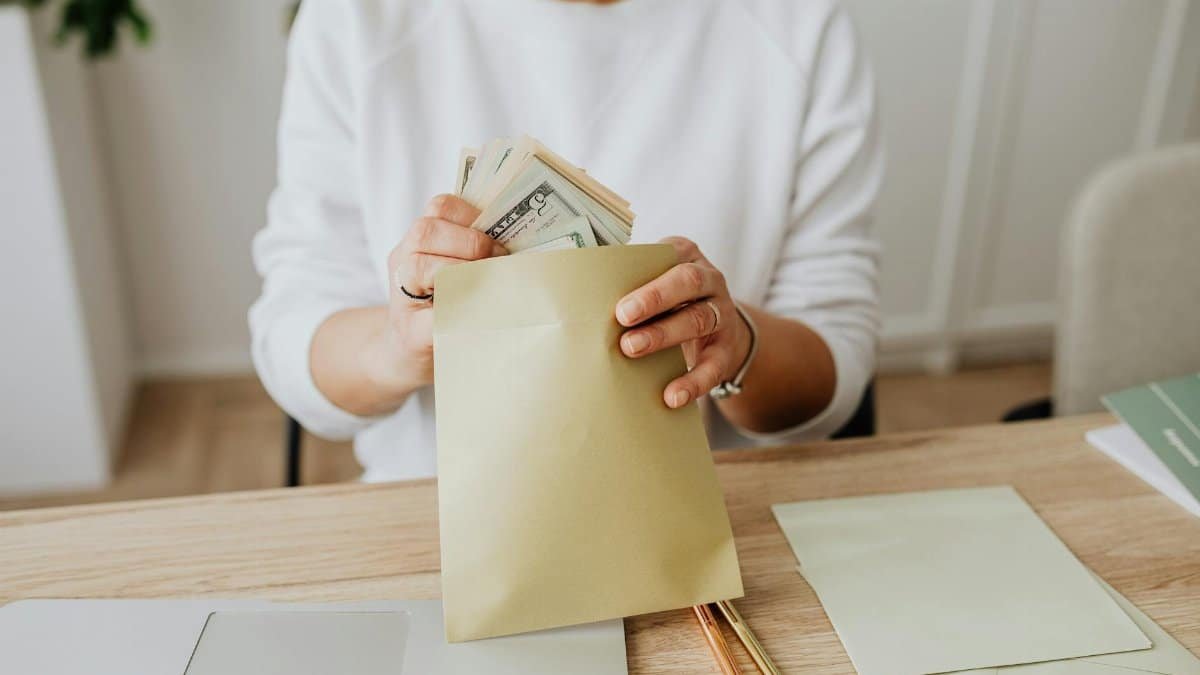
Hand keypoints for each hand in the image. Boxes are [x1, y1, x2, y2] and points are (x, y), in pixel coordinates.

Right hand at [369, 194, 506, 389]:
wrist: (408, 355)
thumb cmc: (444, 308)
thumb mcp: (455, 271)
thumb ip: (478, 253)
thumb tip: (528, 242)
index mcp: (419, 241)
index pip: (440, 207)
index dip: (472, 215)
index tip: (499, 237)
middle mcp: (403, 261)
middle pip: (425, 231)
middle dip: (470, 242)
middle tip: (497, 261)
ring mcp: (402, 297)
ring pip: (419, 265)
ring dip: (461, 271)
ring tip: (485, 284)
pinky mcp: (411, 333)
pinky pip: (433, 316)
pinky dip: (460, 312)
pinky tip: (481, 314)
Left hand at [616, 237, 751, 408]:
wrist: (719, 335)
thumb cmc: (670, 304)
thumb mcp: (655, 284)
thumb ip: (628, 284)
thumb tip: (579, 298)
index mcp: (687, 257)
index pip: (672, 253)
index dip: (646, 270)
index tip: (620, 290)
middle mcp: (710, 281)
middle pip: (688, 282)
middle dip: (654, 298)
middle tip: (622, 315)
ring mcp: (722, 314)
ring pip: (698, 320)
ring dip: (663, 334)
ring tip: (631, 348)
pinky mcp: (725, 350)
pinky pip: (713, 366)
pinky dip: (692, 382)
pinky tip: (672, 396)